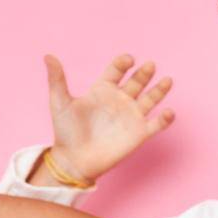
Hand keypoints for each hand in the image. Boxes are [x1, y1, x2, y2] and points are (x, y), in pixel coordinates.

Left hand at [44, 53, 174, 181]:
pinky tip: (169, 112)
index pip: (116, 71)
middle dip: (144, 73)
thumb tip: (48, 56)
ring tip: (167, 80)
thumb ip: (57, 79)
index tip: (128, 60)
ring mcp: (130, 116)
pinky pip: (156, 124)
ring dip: (160, 90)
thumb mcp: (59, 103)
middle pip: (137, 81)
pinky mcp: (139, 134)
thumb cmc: (65, 132)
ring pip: (151, 98)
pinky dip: (165, 119)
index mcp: (102, 90)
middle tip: (149, 66)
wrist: (73, 161)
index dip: (123, 63)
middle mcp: (119, 100)